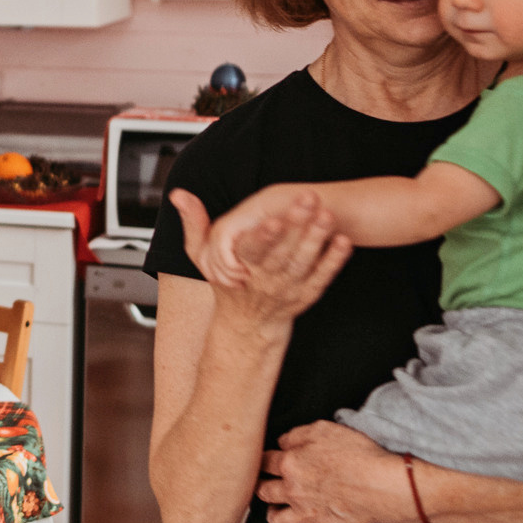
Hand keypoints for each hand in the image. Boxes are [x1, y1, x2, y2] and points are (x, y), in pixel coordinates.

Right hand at [172, 189, 350, 326]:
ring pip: (303, 264)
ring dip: (316, 239)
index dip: (261, 236)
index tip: (271, 219)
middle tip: (309, 199)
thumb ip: (194, 224)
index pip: (249, 251)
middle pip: (281, 254)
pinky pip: (322, 277)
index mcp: (239, 270)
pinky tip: (344, 241)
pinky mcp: (307, 293)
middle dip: (296, 225)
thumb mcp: (201, 257)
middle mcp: (264, 281)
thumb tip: (178, 194)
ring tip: (327, 215)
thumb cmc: (227, 285)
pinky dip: (334, 260)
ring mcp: (287, 289)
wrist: (247, 327)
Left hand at [258, 419, 414, 522]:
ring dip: (274, 517)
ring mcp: (308, 514)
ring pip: (278, 521)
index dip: (262, 459)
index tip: (263, 460)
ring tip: (275, 513)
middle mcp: (293, 491)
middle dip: (261, 487)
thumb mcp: (323, 429)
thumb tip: (281, 442)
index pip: (265, 461)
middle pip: (265, 491)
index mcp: (290, 464)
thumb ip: (296, 435)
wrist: (382, 484)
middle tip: (261, 485)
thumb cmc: (356, 453)